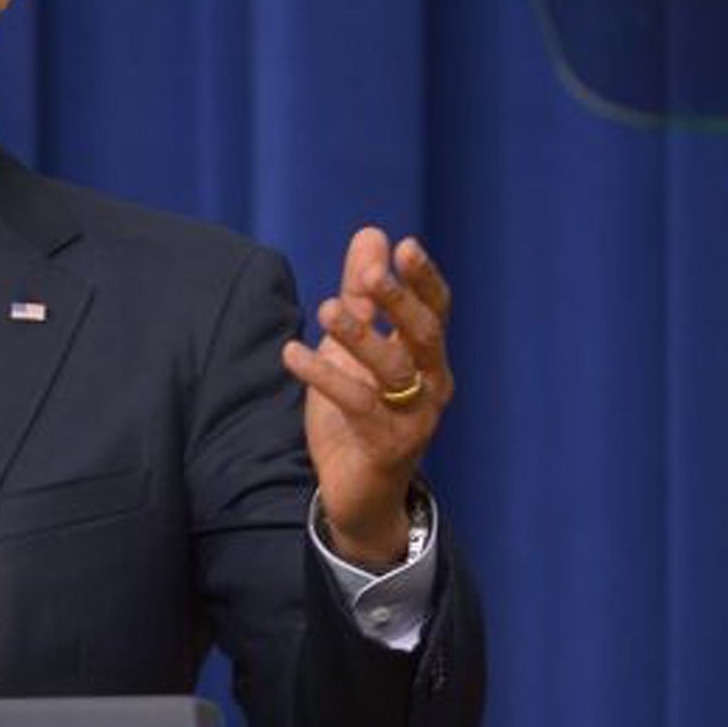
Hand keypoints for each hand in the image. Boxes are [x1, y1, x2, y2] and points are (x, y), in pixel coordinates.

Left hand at [281, 228, 453, 568]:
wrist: (359, 493)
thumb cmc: (358, 415)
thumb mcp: (353, 349)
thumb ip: (361, 295)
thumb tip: (372, 233)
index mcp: (428, 358)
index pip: (436, 310)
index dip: (423, 279)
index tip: (405, 246)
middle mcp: (432, 384)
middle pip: (424, 334)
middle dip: (398, 301)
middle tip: (369, 276)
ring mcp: (415, 417)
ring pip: (393, 369)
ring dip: (359, 336)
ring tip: (324, 309)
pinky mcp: (388, 445)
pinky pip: (357, 405)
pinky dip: (323, 377)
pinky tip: (291, 353)